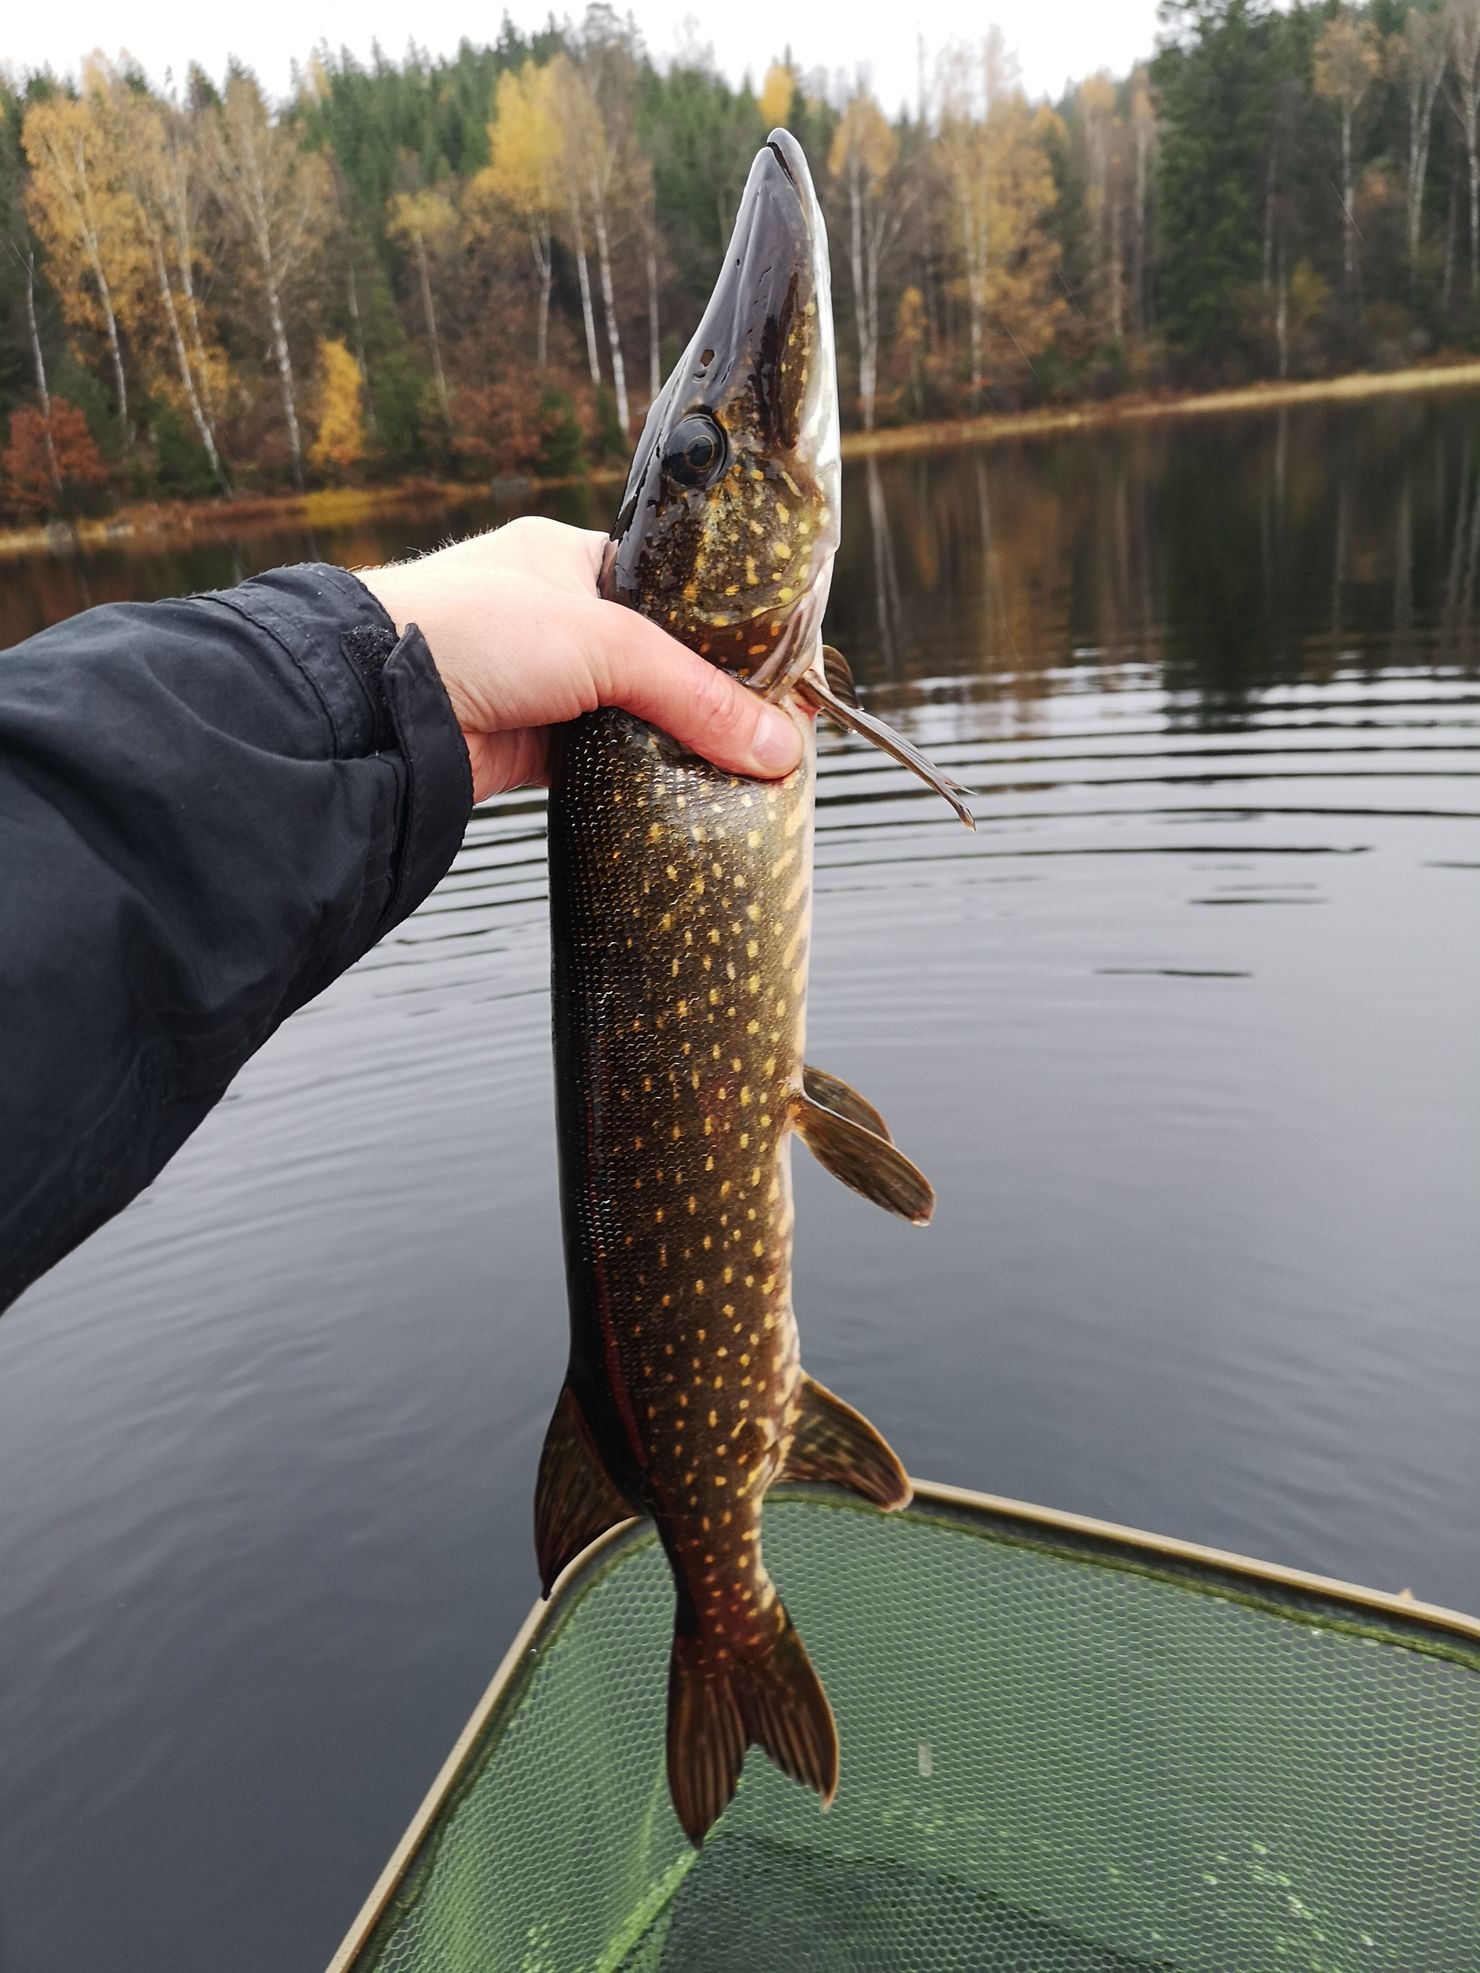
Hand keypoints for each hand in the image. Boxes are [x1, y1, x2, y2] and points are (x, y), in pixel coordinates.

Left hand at [358, 519, 804, 803]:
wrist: (373, 707)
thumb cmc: (467, 632)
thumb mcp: (605, 645)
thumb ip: (696, 695)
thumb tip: (779, 747)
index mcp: (569, 561)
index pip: (668, 592)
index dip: (722, 633)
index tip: (776, 674)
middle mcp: (553, 619)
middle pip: (655, 664)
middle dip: (703, 700)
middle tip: (767, 733)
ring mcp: (538, 687)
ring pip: (629, 718)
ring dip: (670, 744)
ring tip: (739, 770)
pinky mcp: (523, 749)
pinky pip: (598, 767)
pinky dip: (634, 781)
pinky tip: (681, 796)